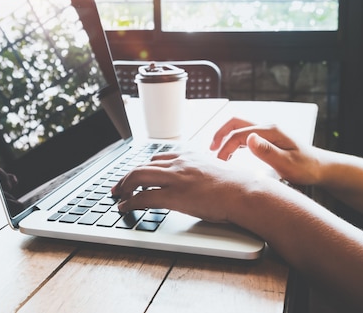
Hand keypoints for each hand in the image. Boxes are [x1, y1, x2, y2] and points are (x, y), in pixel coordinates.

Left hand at [111, 151, 267, 222]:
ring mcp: (176, 178)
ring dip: (124, 187)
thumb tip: (197, 181)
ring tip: (118, 195)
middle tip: (119, 186)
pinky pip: (144, 197)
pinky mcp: (174, 195)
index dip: (144, 167)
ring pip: (138, 177)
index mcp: (189, 155)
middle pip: (143, 165)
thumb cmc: (235, 185)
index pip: (158, 157)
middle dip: (127, 176)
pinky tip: (125, 207)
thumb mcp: (214, 169)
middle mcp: (179, 163)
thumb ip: (200, 170)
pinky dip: (130, 202)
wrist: (243, 192)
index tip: (137, 174)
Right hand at [211, 117, 322, 185]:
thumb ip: (267, 151)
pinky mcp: (267, 138)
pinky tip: (230, 153)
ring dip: (225, 136)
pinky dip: (233, 141)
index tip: (219, 163)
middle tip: (211, 150)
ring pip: (239, 127)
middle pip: (235, 122)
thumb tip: (249, 138)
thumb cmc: (306, 167)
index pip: (239, 134)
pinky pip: (245, 135)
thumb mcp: (287, 163)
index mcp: (270, 131)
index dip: (225, 147)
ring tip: (217, 152)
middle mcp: (267, 127)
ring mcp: (267, 132)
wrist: (320, 168)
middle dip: (220, 134)